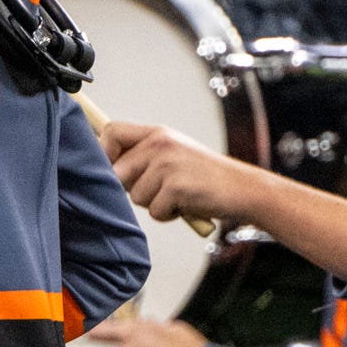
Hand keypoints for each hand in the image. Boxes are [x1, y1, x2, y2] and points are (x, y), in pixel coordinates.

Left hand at [101, 116, 261, 227]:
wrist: (243, 189)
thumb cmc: (205, 179)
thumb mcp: (173, 157)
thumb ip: (143, 158)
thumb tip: (107, 171)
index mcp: (157, 134)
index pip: (112, 132)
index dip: (103, 153)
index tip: (111, 171)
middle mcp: (161, 143)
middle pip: (117, 171)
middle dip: (132, 189)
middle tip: (159, 191)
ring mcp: (168, 163)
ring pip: (135, 196)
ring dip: (154, 204)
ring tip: (178, 196)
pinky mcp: (176, 186)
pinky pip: (154, 210)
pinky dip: (168, 215)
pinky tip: (187, 205)